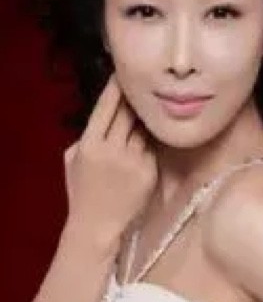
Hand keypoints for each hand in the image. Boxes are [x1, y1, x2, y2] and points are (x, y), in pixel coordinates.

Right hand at [63, 72, 157, 244]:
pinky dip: (149, 146)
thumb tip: (106, 116)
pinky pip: (151, 149)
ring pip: (143, 129)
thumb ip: (86, 137)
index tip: (123, 74)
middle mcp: (112, 149)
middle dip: (135, 101)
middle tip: (143, 89)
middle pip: (129, 113)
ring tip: (144, 123)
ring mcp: (133, 160)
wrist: (97, 227)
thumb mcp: (73, 161)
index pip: (105, 107)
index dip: (116, 88)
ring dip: (144, 124)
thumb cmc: (83, 192)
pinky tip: (144, 152)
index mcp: (89, 144)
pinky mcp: (149, 170)